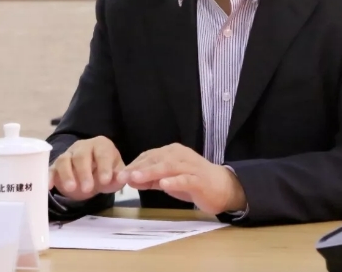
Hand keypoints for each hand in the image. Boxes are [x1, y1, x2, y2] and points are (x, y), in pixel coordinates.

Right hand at [48, 136, 125, 201]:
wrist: (92, 175)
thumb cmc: (106, 172)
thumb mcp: (116, 175)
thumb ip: (120, 176)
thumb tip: (122, 178)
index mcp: (101, 145)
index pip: (103, 153)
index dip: (104, 166)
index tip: (105, 181)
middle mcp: (83, 146)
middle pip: (81, 156)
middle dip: (84, 172)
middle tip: (88, 189)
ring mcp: (68, 155)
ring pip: (64, 160)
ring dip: (67, 175)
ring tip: (71, 189)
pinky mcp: (56, 166)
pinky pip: (51, 169)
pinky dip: (49, 177)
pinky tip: (49, 186)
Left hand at [120, 143, 245, 214]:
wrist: (222, 187)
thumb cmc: (193, 182)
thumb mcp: (169, 180)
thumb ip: (151, 179)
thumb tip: (130, 179)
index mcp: (173, 153)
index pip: (150, 156)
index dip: (135, 164)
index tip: (119, 173)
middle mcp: (181, 156)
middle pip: (157, 160)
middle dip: (139, 168)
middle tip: (123, 176)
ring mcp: (191, 167)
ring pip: (169, 167)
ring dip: (151, 172)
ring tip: (136, 178)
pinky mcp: (199, 180)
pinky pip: (186, 179)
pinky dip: (175, 181)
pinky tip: (164, 185)